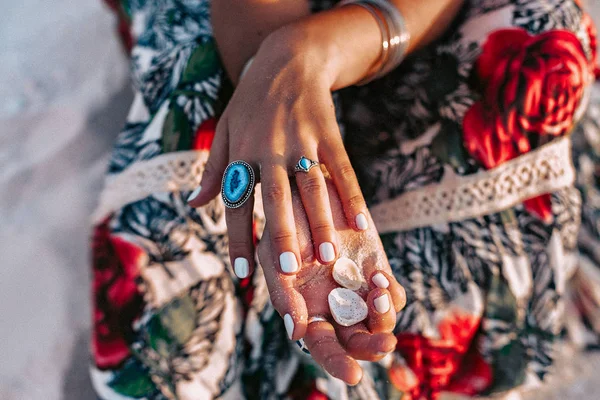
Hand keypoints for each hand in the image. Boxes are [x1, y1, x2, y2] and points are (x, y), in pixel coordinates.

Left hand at [188, 26, 371, 334]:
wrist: (288, 58)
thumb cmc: (251, 101)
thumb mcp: (224, 128)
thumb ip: (212, 169)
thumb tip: (194, 204)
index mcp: (241, 151)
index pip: (236, 200)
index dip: (237, 236)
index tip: (242, 272)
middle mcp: (270, 149)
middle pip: (275, 197)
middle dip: (281, 234)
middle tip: (287, 270)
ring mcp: (302, 140)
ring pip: (312, 187)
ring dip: (321, 223)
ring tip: (328, 257)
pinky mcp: (329, 134)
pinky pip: (342, 169)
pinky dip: (352, 197)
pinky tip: (362, 224)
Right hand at [258, 179, 405, 384]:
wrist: (310, 184)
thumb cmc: (284, 221)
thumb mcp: (275, 255)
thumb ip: (284, 293)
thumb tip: (297, 332)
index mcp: (305, 308)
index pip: (323, 347)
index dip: (337, 363)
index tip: (353, 375)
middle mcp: (334, 305)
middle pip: (356, 342)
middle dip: (371, 347)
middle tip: (385, 342)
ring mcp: (358, 289)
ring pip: (379, 322)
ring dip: (384, 315)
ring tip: (376, 290)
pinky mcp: (377, 271)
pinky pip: (392, 294)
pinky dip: (392, 293)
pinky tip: (379, 278)